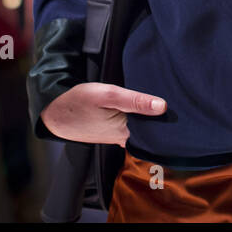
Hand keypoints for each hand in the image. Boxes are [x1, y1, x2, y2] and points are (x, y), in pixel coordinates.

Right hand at [40, 82, 166, 145]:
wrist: (55, 113)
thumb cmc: (79, 102)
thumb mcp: (108, 95)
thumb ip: (136, 101)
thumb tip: (163, 106)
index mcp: (127, 133)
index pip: (158, 126)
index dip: (167, 114)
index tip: (176, 99)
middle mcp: (125, 138)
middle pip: (151, 126)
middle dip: (158, 113)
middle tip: (167, 93)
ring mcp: (119, 136)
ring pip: (141, 124)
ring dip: (146, 113)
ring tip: (152, 97)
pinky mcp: (113, 132)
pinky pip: (131, 124)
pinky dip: (136, 115)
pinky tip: (137, 104)